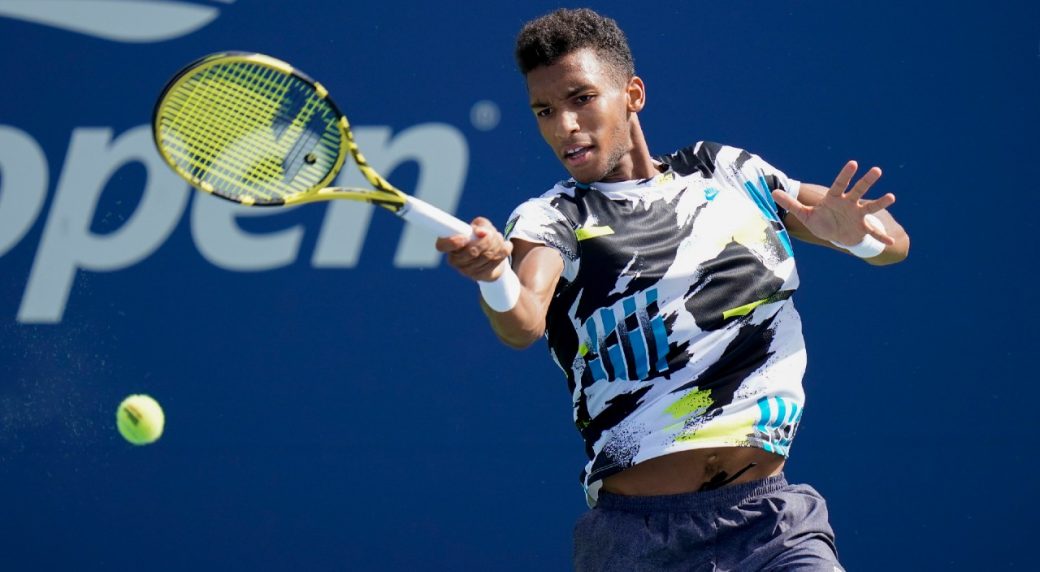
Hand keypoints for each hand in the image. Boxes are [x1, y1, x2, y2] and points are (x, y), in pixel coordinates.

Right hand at [435, 217, 512, 281]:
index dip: (452, 242)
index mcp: (450, 246)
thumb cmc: (481, 237)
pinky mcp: (482, 276)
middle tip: (491, 233)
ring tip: (498, 238)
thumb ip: (481, 225)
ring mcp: (468, 271)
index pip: (442, 245)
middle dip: (486, 240)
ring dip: (497, 243)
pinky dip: (504, 250)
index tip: (465, 237)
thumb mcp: (480, 226)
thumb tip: (481, 232)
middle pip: (472, 251)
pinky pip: (496, 261)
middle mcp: (456, 261)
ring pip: (487, 256)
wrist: (492, 257)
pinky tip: (505, 246)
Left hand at [772, 160, 895, 245]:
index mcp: (835, 199)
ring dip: (881, 202)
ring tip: (891, 197)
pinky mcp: (863, 228)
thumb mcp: (804, 214)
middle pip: (859, 190)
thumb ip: (791, 203)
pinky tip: (890, 242)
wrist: (835, 236)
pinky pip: (873, 233)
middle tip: (877, 170)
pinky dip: (881, 238)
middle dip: (867, 181)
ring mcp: (858, 215)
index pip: (840, 184)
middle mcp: (849, 204)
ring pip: (871, 207)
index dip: (846, 175)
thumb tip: (773, 192)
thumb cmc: (821, 221)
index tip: (853, 163)